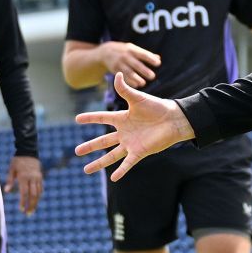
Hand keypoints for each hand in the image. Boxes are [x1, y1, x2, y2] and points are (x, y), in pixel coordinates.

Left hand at [4, 155, 42, 214]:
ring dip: (36, 202)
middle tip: (28, 214)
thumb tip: (7, 191)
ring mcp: (37, 177)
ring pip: (38, 193)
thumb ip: (10, 180)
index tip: (21, 209)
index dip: (23, 202)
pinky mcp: (40, 176)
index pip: (24, 193)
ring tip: (32, 210)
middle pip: (33, 195)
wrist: (28, 151)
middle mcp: (32, 178)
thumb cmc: (17, 161)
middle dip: (31, 205)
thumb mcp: (11, 169)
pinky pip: (41, 188)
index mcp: (24, 177)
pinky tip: (36, 201)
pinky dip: (39, 195)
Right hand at [74, 73, 194, 179]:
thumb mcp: (138, 98)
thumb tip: (117, 74)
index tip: (77, 119)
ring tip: (85, 170)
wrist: (174, 119)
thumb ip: (125, 89)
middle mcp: (124, 132)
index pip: (102, 118)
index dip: (90, 118)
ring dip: (99, 163)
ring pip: (111, 155)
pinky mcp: (140, 151)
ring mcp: (131, 143)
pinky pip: (128, 163)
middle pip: (103, 141)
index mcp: (123, 118)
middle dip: (90, 146)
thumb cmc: (157, 107)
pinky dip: (121, 171)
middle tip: (76, 151)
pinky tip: (113, 178)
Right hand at [97, 41, 161, 88]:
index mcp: (132, 50)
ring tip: (143, 83)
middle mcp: (125, 56)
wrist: (105, 52)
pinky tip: (135, 85)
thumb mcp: (133, 49)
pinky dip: (128, 81)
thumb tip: (158, 59)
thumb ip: (145, 54)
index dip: (150, 59)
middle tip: (152, 76)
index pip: (143, 54)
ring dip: (136, 78)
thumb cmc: (124, 51)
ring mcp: (119, 63)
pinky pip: (122, 77)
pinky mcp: (114, 70)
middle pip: (136, 64)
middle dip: (144, 70)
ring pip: (128, 72)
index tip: (158, 64)